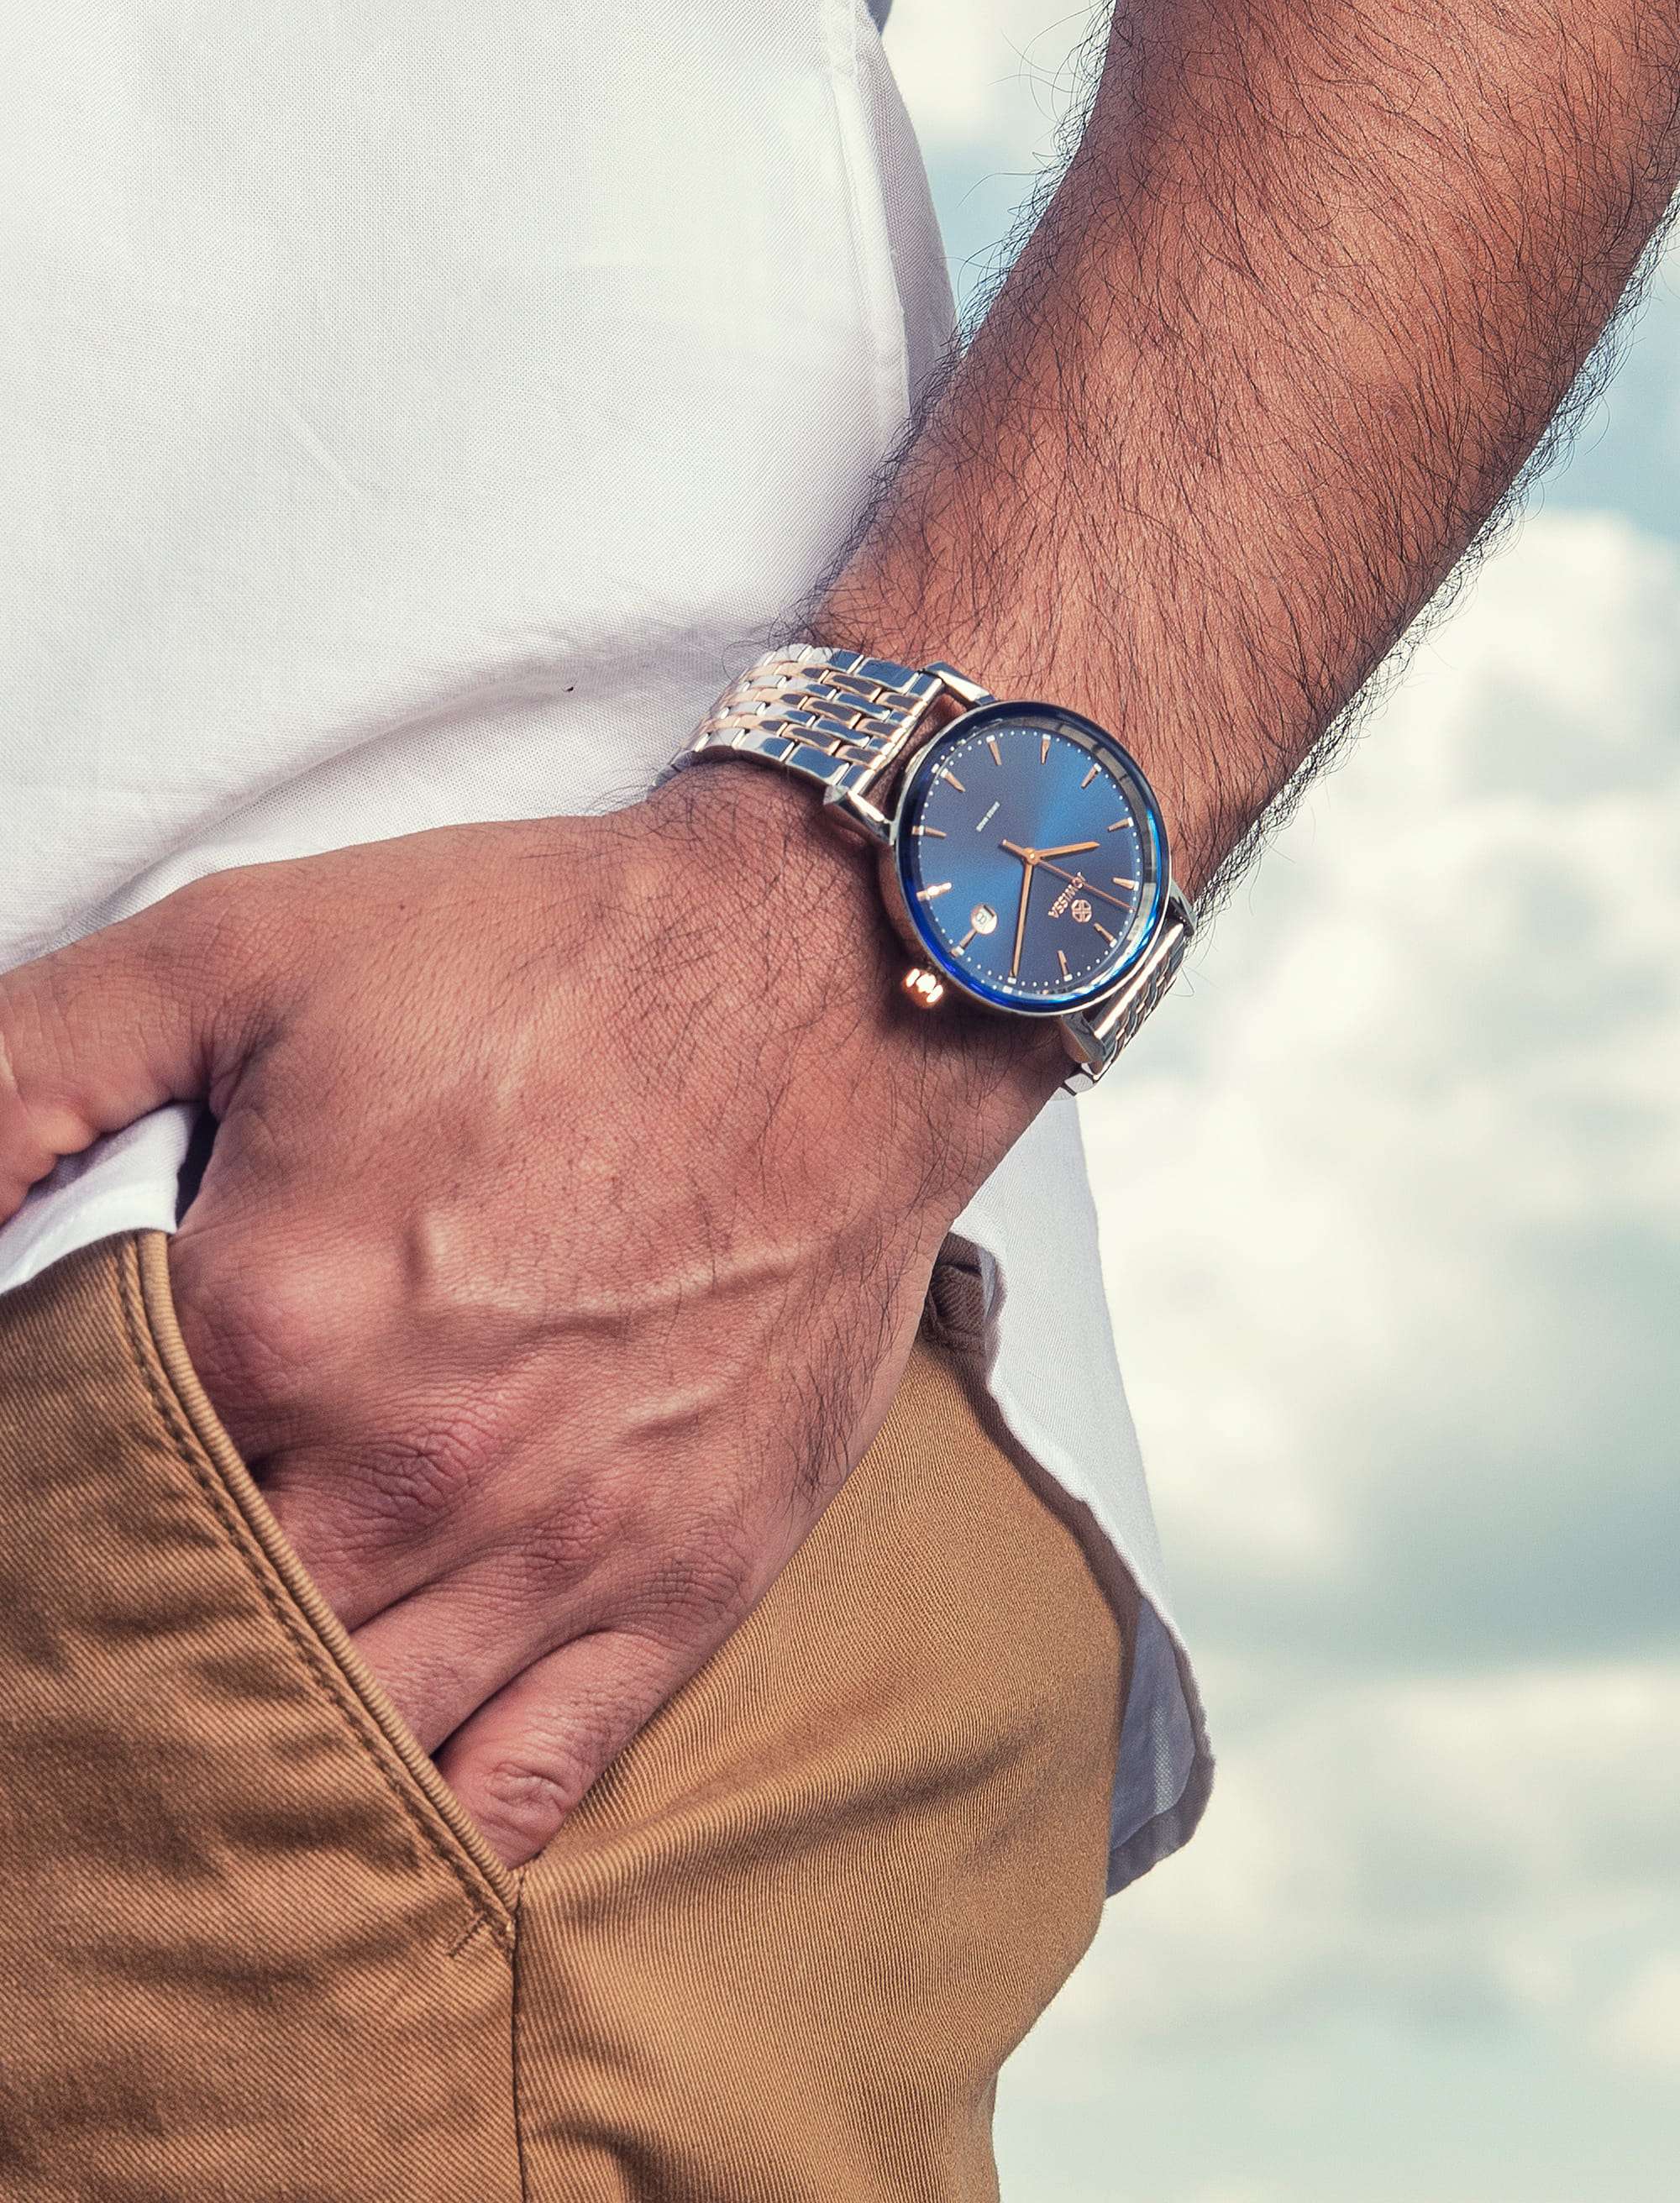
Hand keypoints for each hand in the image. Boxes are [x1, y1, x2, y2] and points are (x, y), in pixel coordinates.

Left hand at [0, 771, 1056, 1864]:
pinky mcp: (678, 1586)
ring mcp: (555, 1553)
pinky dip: (417, 1849)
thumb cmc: (549, 960)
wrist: (827, 985)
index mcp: (277, 1322)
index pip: (59, 1504)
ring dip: (239, 1774)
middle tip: (70, 1661)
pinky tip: (351, 1846)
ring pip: (338, 1757)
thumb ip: (25, 1072)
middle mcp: (409, 1474)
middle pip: (184, 1656)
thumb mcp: (242, 947)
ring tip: (175, 1761)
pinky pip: (520, 1792)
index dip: (18, 1526)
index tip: (24, 1515)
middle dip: (106, 1669)